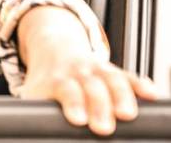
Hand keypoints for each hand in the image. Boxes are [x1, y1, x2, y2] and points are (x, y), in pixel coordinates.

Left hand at [19, 54, 157, 135]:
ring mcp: (97, 70)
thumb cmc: (46, 83)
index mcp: (56, 79)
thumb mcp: (34, 95)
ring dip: (121, 96)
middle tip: (103, 128)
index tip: (77, 119)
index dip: (72, 103)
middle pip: (91, 87)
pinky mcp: (113, 72)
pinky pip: (129, 76)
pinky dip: (140, 85)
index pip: (65, 90)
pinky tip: (151, 95)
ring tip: (127, 115)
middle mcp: (78, 72)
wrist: (54, 50)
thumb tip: (30, 131)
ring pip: (112, 79)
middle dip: (99, 106)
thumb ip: (34, 114)